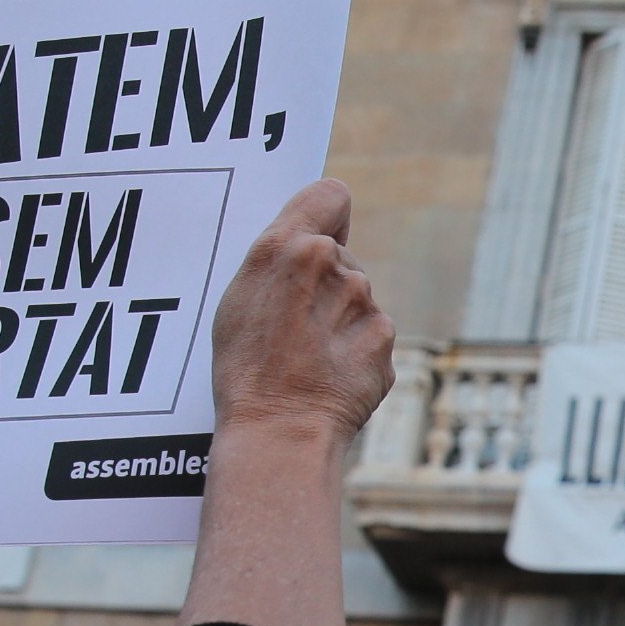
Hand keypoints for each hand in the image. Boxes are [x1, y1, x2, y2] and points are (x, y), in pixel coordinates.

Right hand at [210, 181, 392, 447]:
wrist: (280, 430)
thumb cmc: (247, 369)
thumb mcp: (240, 298)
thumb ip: (279, 258)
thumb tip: (312, 243)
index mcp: (286, 245)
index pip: (329, 195)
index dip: (327, 215)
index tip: (320, 234)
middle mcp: (331, 263)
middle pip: (340, 257)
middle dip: (325, 282)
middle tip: (294, 324)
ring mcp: (363, 301)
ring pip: (356, 297)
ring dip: (340, 318)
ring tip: (307, 355)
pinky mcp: (384, 337)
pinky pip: (371, 333)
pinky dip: (356, 350)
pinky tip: (330, 373)